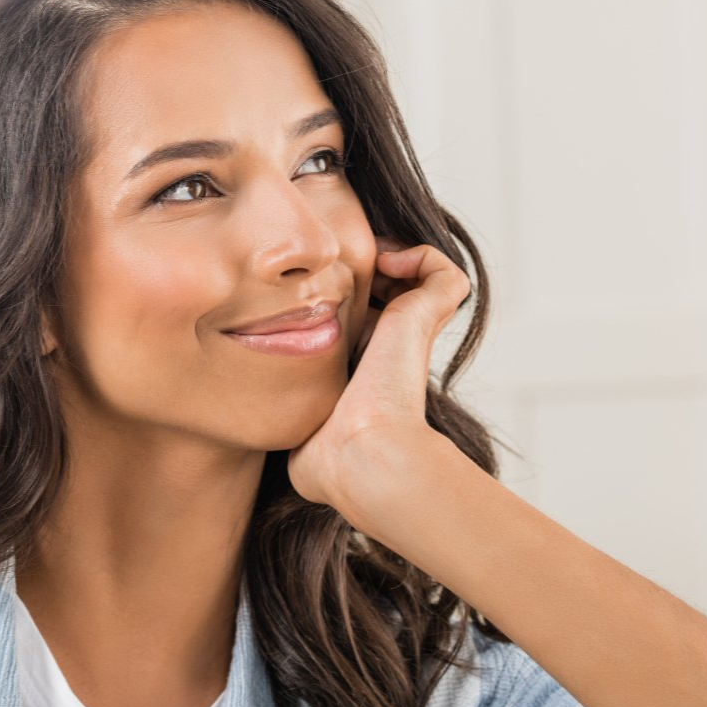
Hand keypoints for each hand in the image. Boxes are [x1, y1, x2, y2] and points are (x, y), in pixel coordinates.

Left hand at [286, 236, 470, 512]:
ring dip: (396, 255)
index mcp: (368, 365)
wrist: (358, 451)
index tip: (313, 286)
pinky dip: (421, 256)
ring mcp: (416, 331)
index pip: (364, 318)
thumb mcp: (294, 415)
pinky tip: (386, 265)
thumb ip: (284, 401)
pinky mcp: (429, 316)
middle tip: (339, 263)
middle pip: (394, 291)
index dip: (344, 296)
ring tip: (367, 260)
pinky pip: (446, 273)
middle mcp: (396, 346)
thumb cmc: (324, 447)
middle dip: (366, 269)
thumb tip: (260, 401)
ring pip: (425, 276)